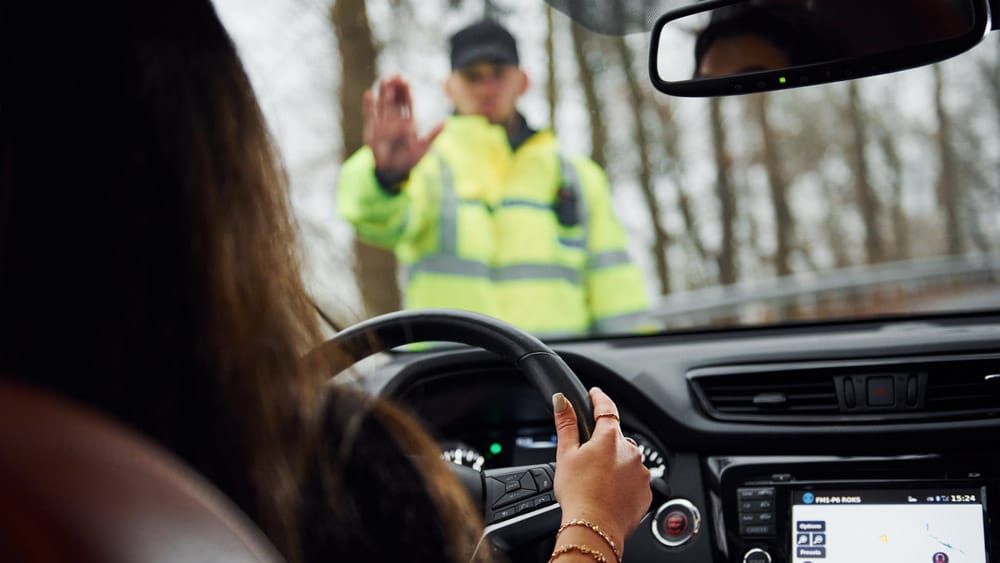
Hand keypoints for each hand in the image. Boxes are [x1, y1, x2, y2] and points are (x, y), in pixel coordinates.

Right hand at [362, 75, 443, 179]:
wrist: (392, 171)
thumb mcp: (423, 148)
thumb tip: (446, 122)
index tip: (405, 81)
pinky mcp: (372, 130)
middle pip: (395, 101)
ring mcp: (382, 124)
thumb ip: (433, 135)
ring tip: (384, 80)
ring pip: (384, 105)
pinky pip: (370, 115)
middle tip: (395, 75)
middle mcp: (395, 120)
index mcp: (408, 122)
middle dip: (395, 88)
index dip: (406, 92)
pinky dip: (369, 105)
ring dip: (384, 93)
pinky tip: (369, 93)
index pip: (407, 104)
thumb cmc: (408, 161)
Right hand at [552, 388, 651, 547]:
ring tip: (597, 480)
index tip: (595, 394)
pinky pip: (636, 480)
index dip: (599, 398)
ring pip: (628, 459)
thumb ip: (566, 424)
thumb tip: (562, 400)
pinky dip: (625, 482)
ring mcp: (641, 472)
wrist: (595, 527)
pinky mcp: (646, 491)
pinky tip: (609, 492)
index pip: (606, 408)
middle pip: (616, 438)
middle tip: (587, 458)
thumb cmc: (578, 493)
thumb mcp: (566, 455)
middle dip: (604, 442)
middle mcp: (630, 451)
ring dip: (616, 463)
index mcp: (609, 438)